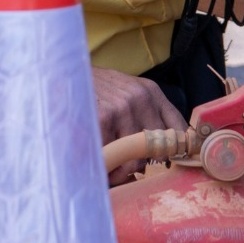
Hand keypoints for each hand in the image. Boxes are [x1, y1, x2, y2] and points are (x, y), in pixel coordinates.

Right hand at [92, 66, 186, 184]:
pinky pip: (115, 159)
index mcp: (151, 92)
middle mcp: (141, 98)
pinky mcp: (104, 119)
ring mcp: (123, 108)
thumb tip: (163, 154)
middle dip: (145, 163)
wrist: (63, 72)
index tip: (169, 163)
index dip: (178, 151)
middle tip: (130, 166)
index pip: (179, 128)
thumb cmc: (94, 89)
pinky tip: (100, 162)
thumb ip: (145, 114)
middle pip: (160, 149)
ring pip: (137, 159)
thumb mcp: (125, 91)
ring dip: (124, 170)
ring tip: (112, 166)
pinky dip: (108, 168)